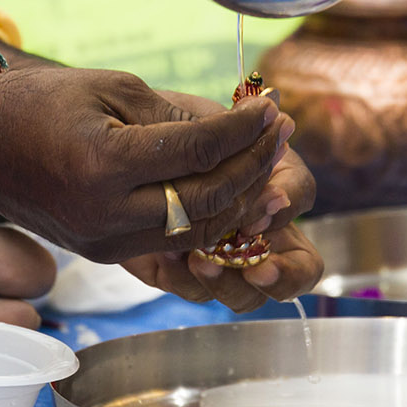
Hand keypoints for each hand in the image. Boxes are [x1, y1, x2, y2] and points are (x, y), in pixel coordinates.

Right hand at [0, 67, 286, 262]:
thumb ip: (172, 113)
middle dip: (254, 163)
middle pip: (209, 198)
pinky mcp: (108, 254)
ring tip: (267, 157)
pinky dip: (210, 216)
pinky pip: (175, 241)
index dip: (244, 130)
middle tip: (281, 130)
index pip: (199, 152)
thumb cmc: (36, 104)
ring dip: (241, 195)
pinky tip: (232, 186)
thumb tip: (234, 128)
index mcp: (105, 164)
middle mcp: (108, 214)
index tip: (272, 108)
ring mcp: (108, 243)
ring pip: (200, 230)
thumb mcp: (108, 88)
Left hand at [122, 90, 320, 311]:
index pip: (300, 197)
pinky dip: (187, 279)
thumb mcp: (200, 116)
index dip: (289, 203)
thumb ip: (237, 133)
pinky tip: (168, 258)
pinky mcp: (179, 266)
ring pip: (247, 292)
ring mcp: (218, 248)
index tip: (271, 200)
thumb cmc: (160, 114)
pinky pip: (195, 291)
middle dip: (283, 275)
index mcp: (267, 174)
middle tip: (258, 271)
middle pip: (298, 267)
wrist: (105, 127)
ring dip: (231, 283)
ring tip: (200, 262)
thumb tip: (283, 127)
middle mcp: (252, 220)